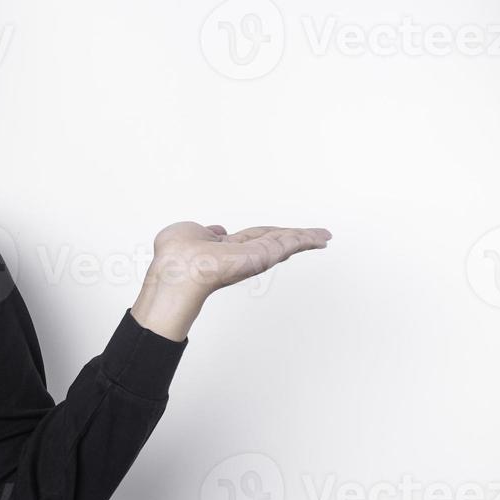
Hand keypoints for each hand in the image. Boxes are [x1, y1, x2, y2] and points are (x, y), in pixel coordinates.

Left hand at [129, 222, 331, 341]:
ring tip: (325, 236)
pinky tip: (321, 237)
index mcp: (224, 249)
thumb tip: (216, 230)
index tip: (282, 235)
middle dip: (296, 239)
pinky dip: (306, 239)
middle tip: (318, 237)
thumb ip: (203, 231)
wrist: (179, 269)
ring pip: (285, 243)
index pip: (251, 240)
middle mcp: (242, 255)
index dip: (266, 236)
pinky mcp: (263, 256)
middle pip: (275, 242)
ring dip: (306, 238)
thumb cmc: (174, 256)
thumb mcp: (187, 232)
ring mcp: (254, 257)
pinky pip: (290, 244)